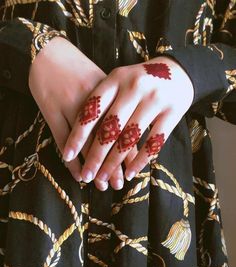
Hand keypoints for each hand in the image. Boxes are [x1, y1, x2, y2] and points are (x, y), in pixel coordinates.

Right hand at [28, 35, 131, 190]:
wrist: (50, 52)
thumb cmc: (79, 69)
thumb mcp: (103, 82)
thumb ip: (117, 104)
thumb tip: (131, 130)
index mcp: (111, 92)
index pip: (123, 128)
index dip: (127, 151)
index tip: (133, 170)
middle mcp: (93, 101)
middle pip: (106, 139)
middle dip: (112, 164)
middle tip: (118, 184)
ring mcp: (71, 106)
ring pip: (85, 143)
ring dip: (93, 166)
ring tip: (101, 184)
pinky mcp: (52, 110)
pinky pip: (63, 139)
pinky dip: (71, 158)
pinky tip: (77, 172)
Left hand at [62, 56, 193, 185]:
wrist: (177, 69)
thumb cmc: (139, 79)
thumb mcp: (118, 80)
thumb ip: (103, 101)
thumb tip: (80, 136)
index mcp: (115, 79)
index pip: (92, 110)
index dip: (78, 135)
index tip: (68, 156)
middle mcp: (134, 87)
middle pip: (110, 128)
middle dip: (96, 156)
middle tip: (87, 176)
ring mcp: (155, 99)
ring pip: (130, 138)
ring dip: (115, 163)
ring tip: (103, 179)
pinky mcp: (173, 112)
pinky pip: (154, 142)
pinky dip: (141, 160)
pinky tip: (130, 174)